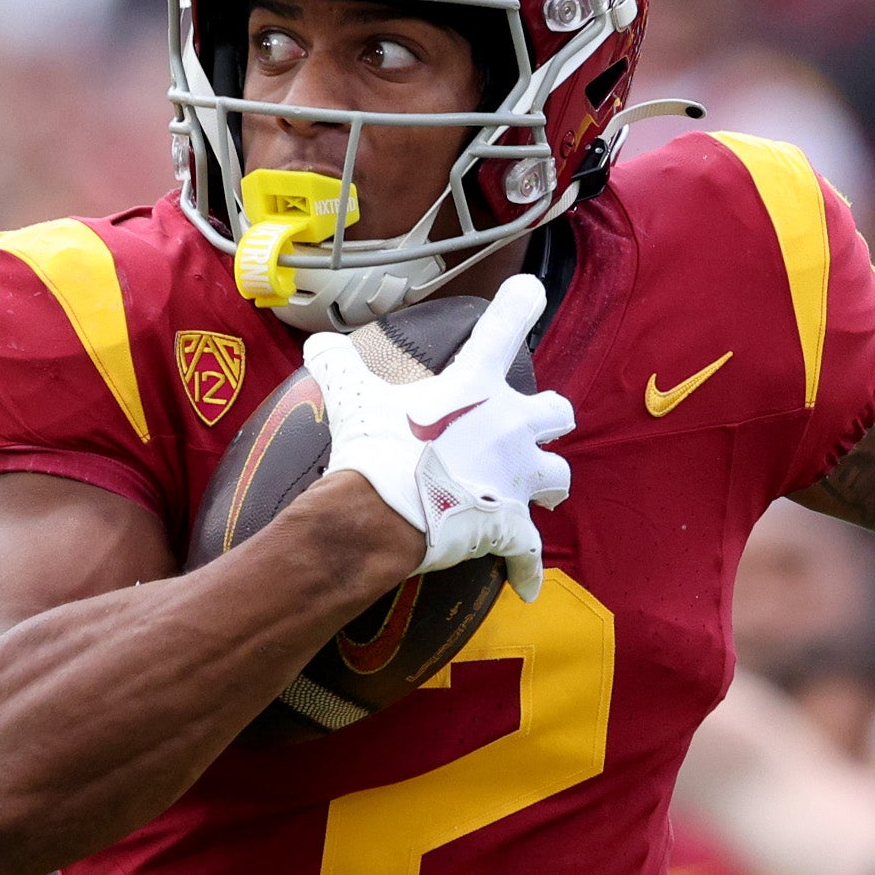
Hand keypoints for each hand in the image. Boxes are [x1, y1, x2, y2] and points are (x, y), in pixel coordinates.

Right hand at [305, 274, 576, 602]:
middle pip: (557, 412)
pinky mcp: (510, 527)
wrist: (380, 513)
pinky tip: (526, 585)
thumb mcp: (351, 395)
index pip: (505, 325)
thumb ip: (338, 364)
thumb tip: (315, 342)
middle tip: (533, 426)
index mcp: (476, 384)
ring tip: (540, 492)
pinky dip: (527, 569)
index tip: (530, 289)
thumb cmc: (372, 448)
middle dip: (549, 419)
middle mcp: (508, 425)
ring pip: (559, 477)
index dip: (521, 302)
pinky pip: (530, 553)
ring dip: (549, 483)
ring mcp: (514, 478)